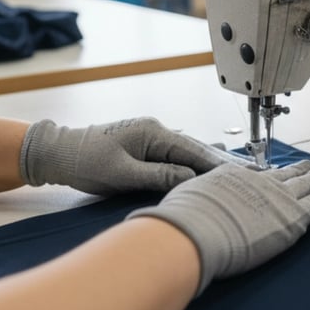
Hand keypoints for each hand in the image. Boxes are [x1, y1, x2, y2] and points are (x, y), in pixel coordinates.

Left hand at [19, 117, 252, 195]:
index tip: (243, 174)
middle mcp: (156, 131)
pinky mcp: (145, 147)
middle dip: (221, 164)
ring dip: (208, 166)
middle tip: (250, 176)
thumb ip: (158, 176)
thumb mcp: (122, 174)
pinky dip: (192, 166)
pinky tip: (205, 175)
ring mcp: (151, 137)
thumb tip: (190, 178)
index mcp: (153, 132)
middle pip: (196, 150)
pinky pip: (176, 157)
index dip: (219, 165)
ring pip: (187, 153)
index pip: (194, 151)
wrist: (58, 153)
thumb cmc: (85, 162)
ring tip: (235, 178)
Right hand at [126, 160, 309, 293]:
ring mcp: (278, 197)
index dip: (267, 175)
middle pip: (283, 173)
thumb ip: (192, 203)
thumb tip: (176, 215)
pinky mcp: (294, 216)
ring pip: (305, 183)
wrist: (194, 234)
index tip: (272, 174)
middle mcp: (257, 181)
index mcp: (231, 176)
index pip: (255, 175)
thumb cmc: (181, 223)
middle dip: (298, 170)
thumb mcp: (183, 202)